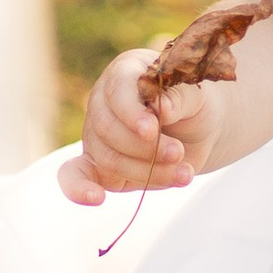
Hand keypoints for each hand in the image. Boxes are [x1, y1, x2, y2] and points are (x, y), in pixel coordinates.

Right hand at [58, 49, 224, 205]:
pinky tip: (96, 198)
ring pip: (108, 158)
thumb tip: (163, 109)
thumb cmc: (193, 105)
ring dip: (148, 172)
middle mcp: (104, 102)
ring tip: (184, 174)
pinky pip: (75, 175)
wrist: (197, 132)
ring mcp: (97, 135)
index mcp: (126, 73)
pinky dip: (80, 189)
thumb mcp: (197, 95)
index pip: (117, 90)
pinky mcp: (98, 165)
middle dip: (145, 148)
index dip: (131, 112)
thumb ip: (180, 97)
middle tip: (179, 153)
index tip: (153, 129)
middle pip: (108, 129)